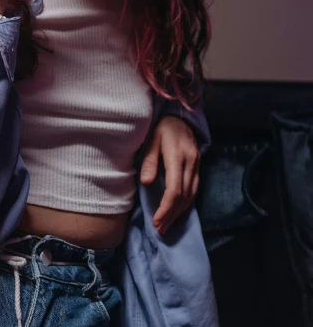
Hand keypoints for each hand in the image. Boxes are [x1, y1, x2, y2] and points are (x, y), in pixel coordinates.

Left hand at [139, 115, 199, 234]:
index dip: (166, 208)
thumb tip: (147, 182)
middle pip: (184, 196)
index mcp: (177, 156)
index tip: (156, 220)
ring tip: (167, 224)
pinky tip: (178, 210)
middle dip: (172, 215)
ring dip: (180, 212)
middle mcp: (190, 162)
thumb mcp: (150, 139)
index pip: (174, 189)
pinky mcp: (198, 165)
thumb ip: (149, 160)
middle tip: (160, 229)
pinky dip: (187, 202)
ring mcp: (197, 164)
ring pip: (192, 194)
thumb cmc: (160, 127)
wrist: (179, 115)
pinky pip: (195, 188)